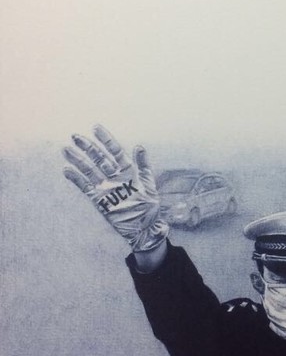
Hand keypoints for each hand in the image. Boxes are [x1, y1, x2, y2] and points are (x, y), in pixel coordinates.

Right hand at [62, 126, 168, 251]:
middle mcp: (115, 176)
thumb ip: (142, 166)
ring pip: (89, 170)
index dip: (106, 139)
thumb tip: (139, 146)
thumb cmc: (150, 207)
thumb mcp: (149, 184)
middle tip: (75, 136)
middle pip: (99, 158)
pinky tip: (67, 170)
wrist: (144, 228)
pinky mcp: (99, 200)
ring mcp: (106, 187)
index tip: (95, 127)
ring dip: (78, 160)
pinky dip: (76, 179)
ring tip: (66, 149)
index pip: (115, 151)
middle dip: (88, 147)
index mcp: (128, 170)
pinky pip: (86, 187)